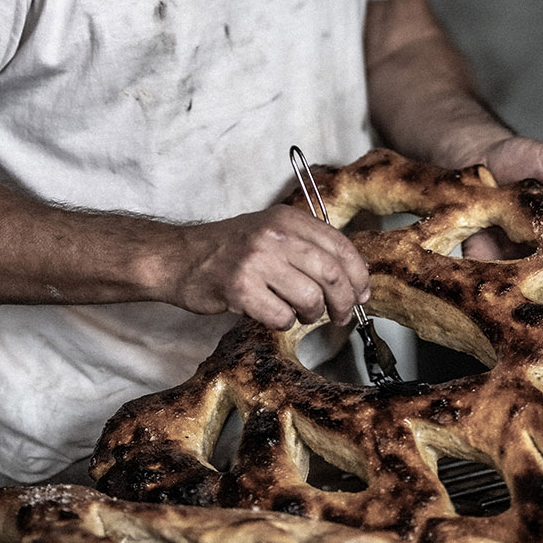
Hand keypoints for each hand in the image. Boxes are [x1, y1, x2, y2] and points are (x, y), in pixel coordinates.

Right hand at [163, 205, 369, 330]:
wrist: (180, 257)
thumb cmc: (229, 250)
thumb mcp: (271, 231)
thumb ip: (308, 245)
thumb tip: (353, 276)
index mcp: (288, 218)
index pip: (341, 245)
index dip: (358, 275)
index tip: (362, 293)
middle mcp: (275, 234)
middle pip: (332, 274)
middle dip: (345, 302)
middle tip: (342, 315)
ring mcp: (257, 260)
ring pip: (311, 298)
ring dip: (312, 316)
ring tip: (300, 314)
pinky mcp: (240, 288)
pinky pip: (282, 317)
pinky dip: (284, 323)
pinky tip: (273, 315)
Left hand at [463, 133, 542, 299]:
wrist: (481, 155)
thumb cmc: (524, 159)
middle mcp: (537, 254)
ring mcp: (508, 257)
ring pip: (518, 291)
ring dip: (519, 291)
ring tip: (516, 276)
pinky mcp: (478, 253)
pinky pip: (481, 275)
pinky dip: (485, 277)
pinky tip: (485, 263)